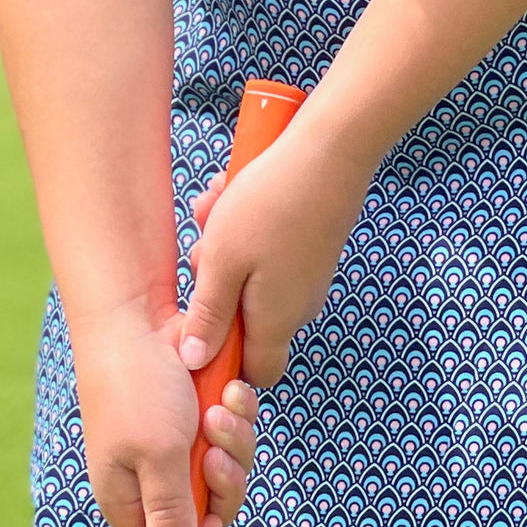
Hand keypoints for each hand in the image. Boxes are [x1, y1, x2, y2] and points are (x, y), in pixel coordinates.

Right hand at [71, 297, 260, 526]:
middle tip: (213, 451)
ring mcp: (180, 444)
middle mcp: (154, 475)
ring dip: (234, 438)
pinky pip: (236, 430)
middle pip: (212, 508)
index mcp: (128, 496)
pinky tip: (231, 390)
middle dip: (225, 478)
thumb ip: (170, 509)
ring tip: (221, 406)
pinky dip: (239, 413)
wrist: (140, 317)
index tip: (214, 515)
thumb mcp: (157, 454)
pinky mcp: (202, 414)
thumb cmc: (138, 386)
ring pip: (229, 466)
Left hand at [179, 125, 372, 384]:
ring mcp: (307, 278)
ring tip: (218, 207)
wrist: (330, 153)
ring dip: (225, 249)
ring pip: (250, 278)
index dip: (226, 364)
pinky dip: (246, 230)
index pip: (256, 373)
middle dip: (215, 286)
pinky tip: (235, 195)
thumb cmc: (270, 205)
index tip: (199, 328)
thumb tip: (196, 362)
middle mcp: (299, 307)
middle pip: (245, 320)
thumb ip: (208, 315)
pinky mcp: (310, 250)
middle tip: (203, 246)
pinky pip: (266, 253)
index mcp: (276, 322)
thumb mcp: (221, 261)